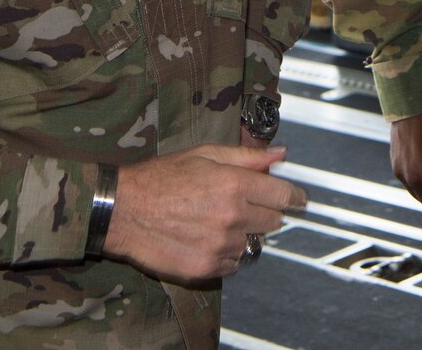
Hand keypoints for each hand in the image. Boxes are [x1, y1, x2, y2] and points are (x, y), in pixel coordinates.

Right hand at [106, 143, 306, 282]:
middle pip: (273, 221)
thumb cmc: (160, 178)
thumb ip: (247, 157)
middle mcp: (232, 216)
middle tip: (242, 205)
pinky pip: (232, 263)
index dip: (294, 196)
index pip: (283, 195)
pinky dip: (225, 253)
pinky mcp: (205, 267)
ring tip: (214, 221)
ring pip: (252, 243)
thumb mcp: (204, 155)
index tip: (299, 199)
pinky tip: (205, 238)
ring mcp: (219, 244)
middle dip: (264, 212)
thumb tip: (280, 153)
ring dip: (242, 233)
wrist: (122, 210)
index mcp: (235, 185)